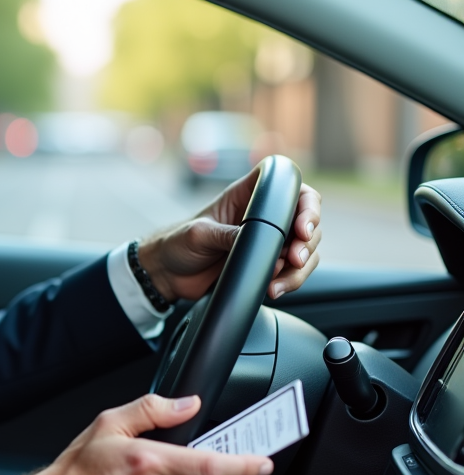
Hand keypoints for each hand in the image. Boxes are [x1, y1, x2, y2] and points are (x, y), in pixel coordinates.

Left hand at [137, 164, 321, 301]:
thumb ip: (227, 235)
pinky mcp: (266, 264)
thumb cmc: (176, 243)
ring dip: (301, 267)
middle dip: (308, 241)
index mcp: (247, 195)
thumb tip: (255, 242)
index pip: (290, 185)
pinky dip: (291, 281)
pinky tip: (275, 288)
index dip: (305, 201)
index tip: (302, 225)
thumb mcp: (199, 235)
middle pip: (307, 219)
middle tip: (294, 258)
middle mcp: (262, 215)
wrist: (166, 274)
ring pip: (306, 248)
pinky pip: (293, 271)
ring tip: (280, 281)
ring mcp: (268, 240)